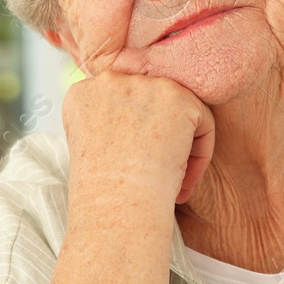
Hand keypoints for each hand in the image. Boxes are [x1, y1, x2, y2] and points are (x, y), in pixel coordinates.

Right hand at [61, 69, 214, 204]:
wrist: (117, 203)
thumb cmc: (102, 193)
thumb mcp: (90, 152)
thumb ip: (108, 126)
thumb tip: (137, 130)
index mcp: (82, 94)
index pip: (118, 106)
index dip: (132, 140)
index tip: (134, 169)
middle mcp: (110, 81)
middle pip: (148, 105)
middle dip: (158, 140)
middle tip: (158, 178)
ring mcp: (144, 85)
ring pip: (176, 111)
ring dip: (180, 146)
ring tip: (175, 183)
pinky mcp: (178, 97)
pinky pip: (201, 120)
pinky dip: (200, 152)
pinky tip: (185, 181)